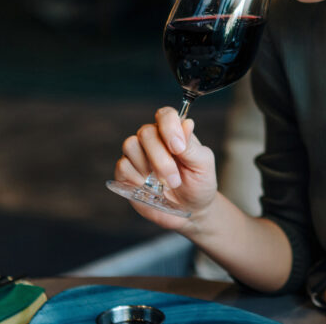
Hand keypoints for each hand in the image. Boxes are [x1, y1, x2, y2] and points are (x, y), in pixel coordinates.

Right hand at [115, 107, 218, 231]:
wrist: (191, 210)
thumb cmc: (199, 184)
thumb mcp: (203, 165)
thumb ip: (192, 145)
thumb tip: (187, 122)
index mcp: (174, 133)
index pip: (165, 115)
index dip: (169, 126)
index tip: (178, 148)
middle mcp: (154, 140)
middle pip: (146, 132)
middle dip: (161, 158)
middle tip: (175, 180)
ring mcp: (138, 156)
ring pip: (130, 144)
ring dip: (149, 166)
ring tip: (164, 183)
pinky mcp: (126, 173)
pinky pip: (123, 165)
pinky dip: (136, 177)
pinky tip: (148, 186)